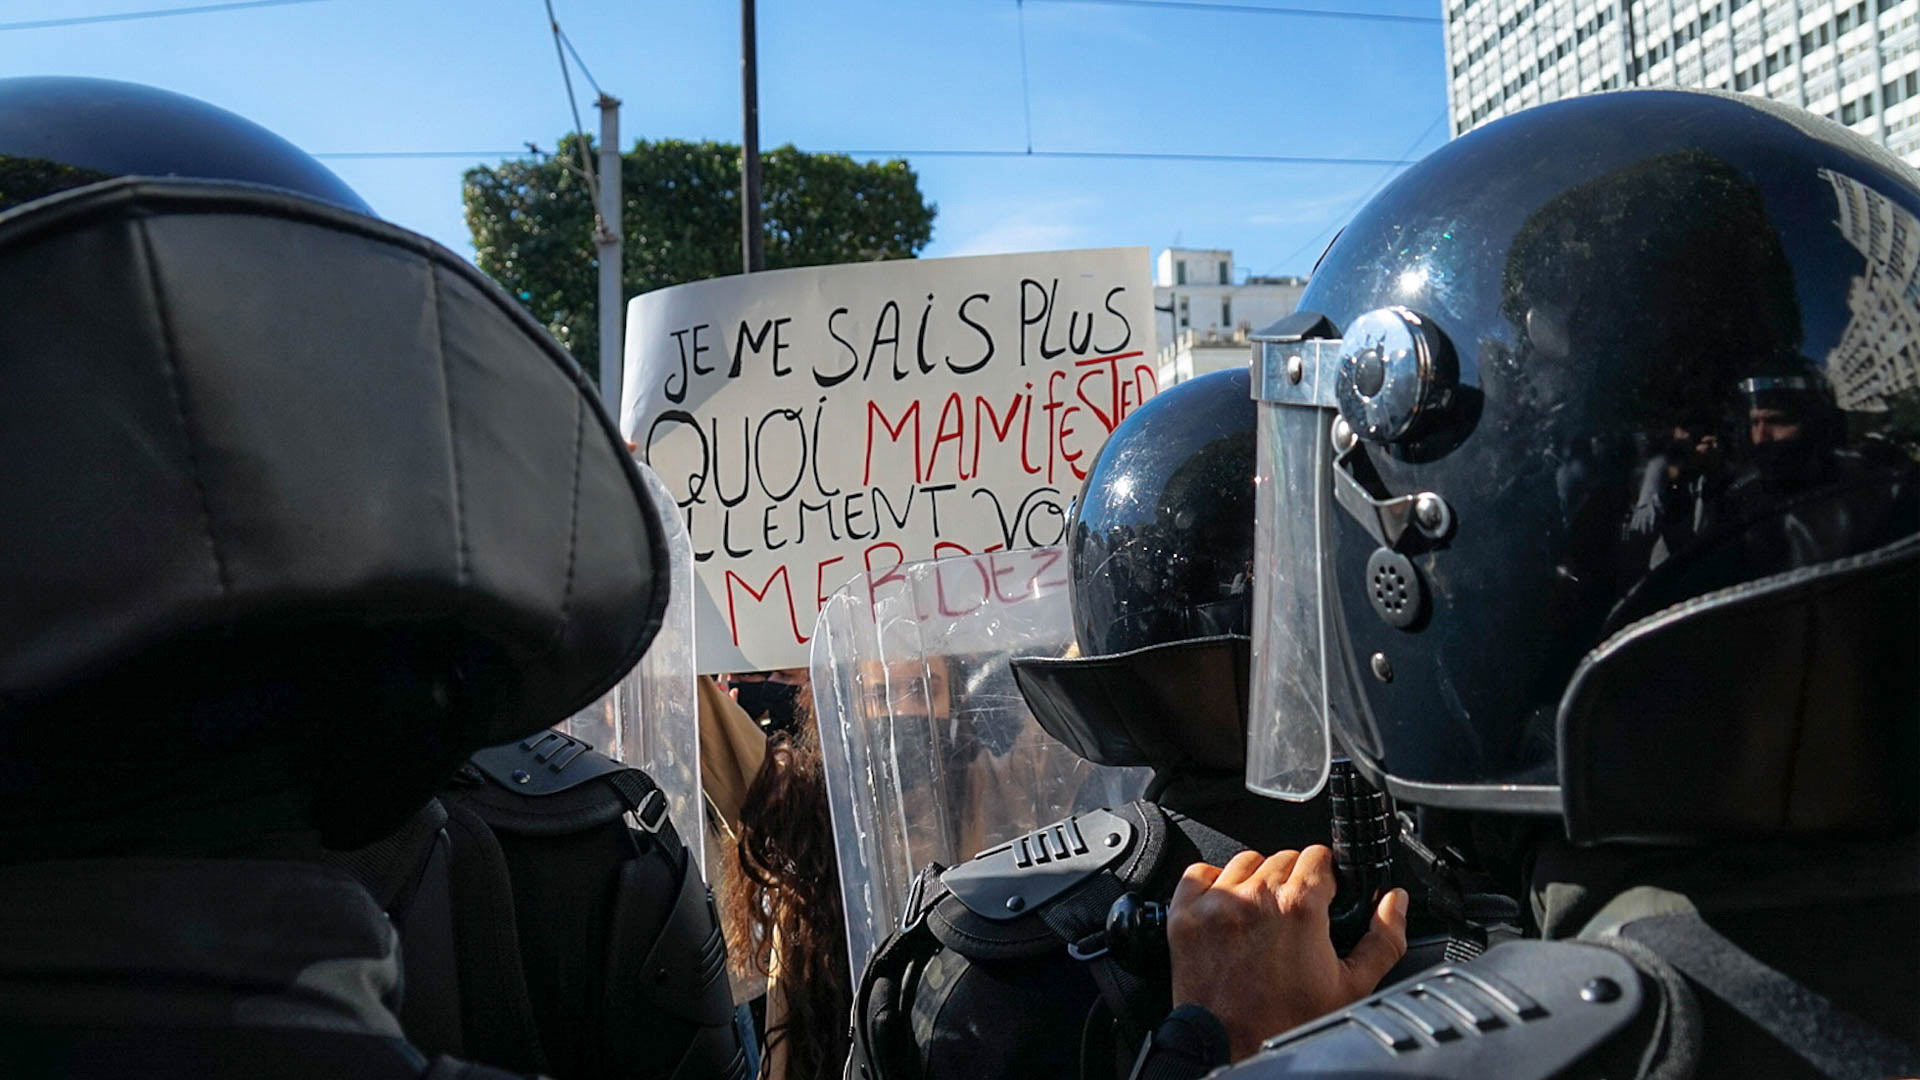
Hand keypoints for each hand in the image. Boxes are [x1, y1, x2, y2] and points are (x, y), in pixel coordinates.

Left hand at [1167, 845, 1407, 1060]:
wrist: (1232, 1049)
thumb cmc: (1288, 1023)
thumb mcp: (1352, 987)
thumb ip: (1382, 939)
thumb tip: (1394, 902)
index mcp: (1300, 907)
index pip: (1318, 856)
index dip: (1326, 877)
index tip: (1323, 896)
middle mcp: (1256, 896)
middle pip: (1283, 858)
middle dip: (1293, 882)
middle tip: (1293, 919)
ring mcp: (1217, 903)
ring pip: (1244, 862)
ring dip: (1256, 881)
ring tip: (1262, 918)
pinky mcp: (1185, 914)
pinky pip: (1199, 873)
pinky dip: (1213, 885)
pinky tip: (1228, 912)